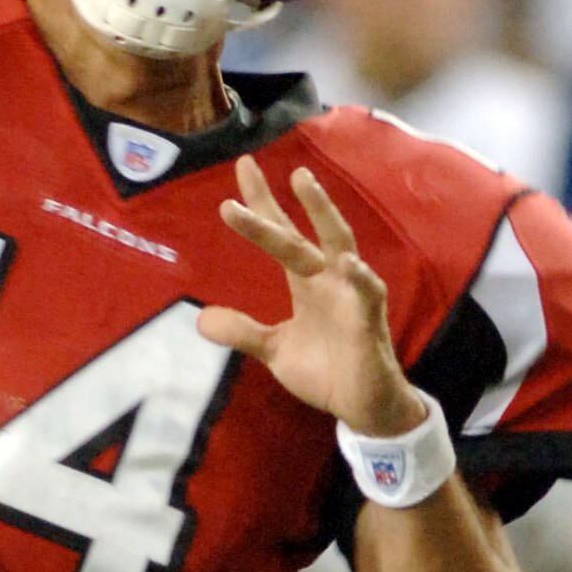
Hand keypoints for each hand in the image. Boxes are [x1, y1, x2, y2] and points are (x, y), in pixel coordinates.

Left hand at [197, 155, 424, 435]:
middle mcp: (328, 277)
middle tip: (247, 166)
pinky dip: (359, 277)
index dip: (260, 203)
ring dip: (321, 213)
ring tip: (302, 183)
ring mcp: (350, 293)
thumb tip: (202, 319)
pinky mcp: (369, 318)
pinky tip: (348, 264)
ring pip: (337, 244)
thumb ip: (243, 332)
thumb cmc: (324, 370)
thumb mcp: (274, 350)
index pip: (280, 232)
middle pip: (299, 231)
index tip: (242, 168)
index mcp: (305, 280)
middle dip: (274, 202)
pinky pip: (366, 292)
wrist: (361, 405)